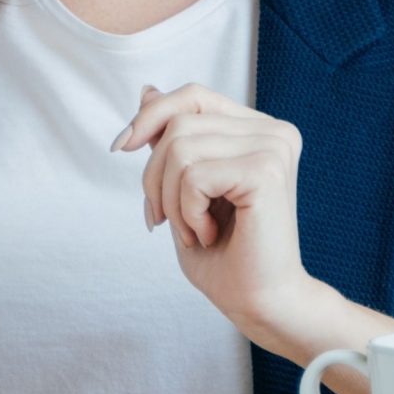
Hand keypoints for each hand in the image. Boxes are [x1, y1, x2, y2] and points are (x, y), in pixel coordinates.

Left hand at [111, 83, 312, 338]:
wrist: (259, 303)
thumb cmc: (224, 255)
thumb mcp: (182, 188)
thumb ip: (172, 139)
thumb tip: (146, 90)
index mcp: (258, 130)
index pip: (192, 95)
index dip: (150, 116)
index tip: (120, 148)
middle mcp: (273, 131)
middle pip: (179, 122)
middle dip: (154, 175)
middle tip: (164, 220)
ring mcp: (273, 146)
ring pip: (180, 147)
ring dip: (170, 200)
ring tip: (193, 230)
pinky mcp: (267, 170)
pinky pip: (194, 175)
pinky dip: (186, 212)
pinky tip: (209, 233)